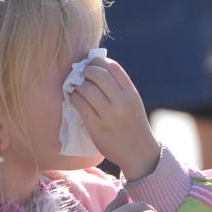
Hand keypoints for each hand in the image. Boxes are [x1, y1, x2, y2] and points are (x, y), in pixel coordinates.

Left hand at [69, 59, 160, 181]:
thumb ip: (119, 88)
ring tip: (75, 87)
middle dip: (86, 71)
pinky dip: (74, 98)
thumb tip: (97, 70)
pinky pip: (80, 105)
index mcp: (130, 92)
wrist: (138, 151)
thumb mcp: (132, 102)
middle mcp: (121, 100)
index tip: (91, 63)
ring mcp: (109, 114)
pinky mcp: (96, 126)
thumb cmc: (133, 124)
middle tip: (79, 74)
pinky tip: (73, 99)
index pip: (113, 67)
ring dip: (77, 85)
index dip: (99, 61)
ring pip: (87, 89)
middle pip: (98, 75)